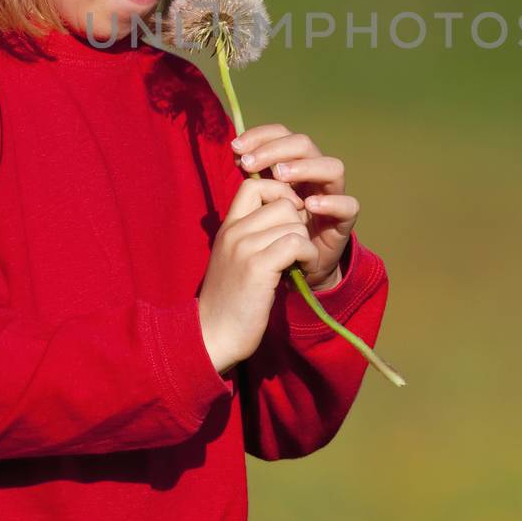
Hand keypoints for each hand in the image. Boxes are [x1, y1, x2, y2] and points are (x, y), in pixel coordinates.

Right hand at [196, 176, 317, 374]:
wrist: (213, 335)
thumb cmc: (230, 302)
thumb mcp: (234, 259)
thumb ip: (252, 237)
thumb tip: (287, 217)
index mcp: (227, 227)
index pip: (254, 185)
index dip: (279, 194)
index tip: (288, 220)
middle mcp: (234, 231)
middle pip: (283, 202)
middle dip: (299, 224)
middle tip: (296, 249)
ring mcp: (244, 247)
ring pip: (294, 222)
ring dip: (306, 243)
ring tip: (298, 264)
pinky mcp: (258, 266)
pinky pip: (297, 243)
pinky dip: (308, 255)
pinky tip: (301, 271)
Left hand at [231, 124, 357, 291]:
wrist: (295, 270)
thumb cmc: (276, 232)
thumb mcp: (260, 202)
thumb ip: (253, 179)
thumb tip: (238, 153)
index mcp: (294, 165)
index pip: (282, 135)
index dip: (261, 135)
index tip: (236, 147)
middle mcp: (316, 175)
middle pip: (305, 145)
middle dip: (276, 149)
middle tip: (251, 163)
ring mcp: (333, 195)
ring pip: (333, 167)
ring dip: (305, 168)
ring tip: (280, 176)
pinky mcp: (344, 221)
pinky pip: (349, 205)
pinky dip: (330, 202)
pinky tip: (309, 206)